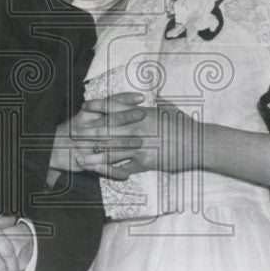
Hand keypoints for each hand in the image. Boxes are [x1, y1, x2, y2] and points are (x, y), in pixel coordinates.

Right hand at [49, 92, 145, 172]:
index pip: (107, 104)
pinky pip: (100, 168)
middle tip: (143, 114)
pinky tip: (126, 174)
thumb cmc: (75, 129)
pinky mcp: (85, 163)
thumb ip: (106, 106)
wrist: (51, 148)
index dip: (124, 100)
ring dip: (123, 143)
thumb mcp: (86, 114)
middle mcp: (86, 130)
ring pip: (106, 144)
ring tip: (140, 142)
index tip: (140, 97)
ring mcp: (86, 147)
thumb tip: (131, 98)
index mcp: (87, 116)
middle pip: (108, 122)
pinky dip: (113, 172)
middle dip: (125, 118)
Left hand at [74, 98, 199, 179]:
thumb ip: (158, 103)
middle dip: (88, 133)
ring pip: (111, 151)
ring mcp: (140, 146)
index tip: (84, 107)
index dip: (97, 106)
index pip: (114, 107)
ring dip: (94, 156)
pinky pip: (125, 167)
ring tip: (80, 159)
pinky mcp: (145, 161)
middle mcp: (137, 128)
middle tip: (72, 135)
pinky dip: (114, 171)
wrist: (197, 143)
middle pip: (106, 130)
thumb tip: (154, 95)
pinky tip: (103, 175)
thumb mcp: (169, 108)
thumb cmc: (184, 124)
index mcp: (141, 113)